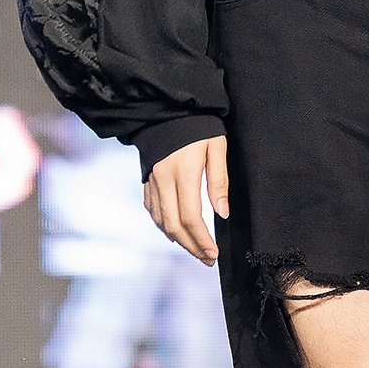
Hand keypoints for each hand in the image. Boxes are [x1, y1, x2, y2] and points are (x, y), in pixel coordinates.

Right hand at [143, 135, 228, 263]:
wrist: (167, 109)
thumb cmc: (199, 126)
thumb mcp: (216, 147)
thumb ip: (219, 180)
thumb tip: (222, 214)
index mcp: (183, 172)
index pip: (190, 216)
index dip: (201, 239)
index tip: (214, 253)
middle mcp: (163, 180)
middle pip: (173, 225)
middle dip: (191, 246)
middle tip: (207, 259)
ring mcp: (152, 181)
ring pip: (160, 220)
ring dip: (177, 239)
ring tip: (195, 250)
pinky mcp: (146, 179)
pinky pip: (152, 210)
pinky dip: (163, 225)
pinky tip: (175, 232)